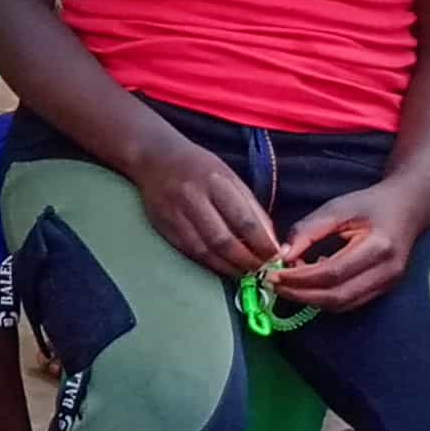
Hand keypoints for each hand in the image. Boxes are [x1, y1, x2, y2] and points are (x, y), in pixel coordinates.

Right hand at [122, 142, 279, 277]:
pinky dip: (209, 263)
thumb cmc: (199, 167)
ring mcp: (175, 214)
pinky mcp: (163, 226)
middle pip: (223, 241)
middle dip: (246, 260)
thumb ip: (250, 207)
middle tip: (261, 269)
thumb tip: (270, 240)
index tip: (275, 256)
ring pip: (205, 251)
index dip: (262, 244)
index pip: (244, 221)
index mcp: (216, 182)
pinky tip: (223, 266)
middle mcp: (193, 198)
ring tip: (245, 271)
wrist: (154, 159)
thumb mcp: (231, 178)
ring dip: (228, 266)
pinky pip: (189, 251)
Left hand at [270, 195, 416, 311]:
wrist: (407, 209)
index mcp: (379, 247)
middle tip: (273, 285)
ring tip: (286, 284)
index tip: (273, 274)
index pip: (333, 273)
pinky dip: (325, 297)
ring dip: (310, 299)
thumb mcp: (337, 208)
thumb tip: (281, 255)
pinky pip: (350, 302)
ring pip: (343, 304)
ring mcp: (389, 283)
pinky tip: (309, 283)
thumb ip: (308, 230)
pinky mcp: (384, 289)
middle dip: (301, 294)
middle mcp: (388, 271)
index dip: (300, 278)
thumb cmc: (370, 205)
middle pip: (338, 296)